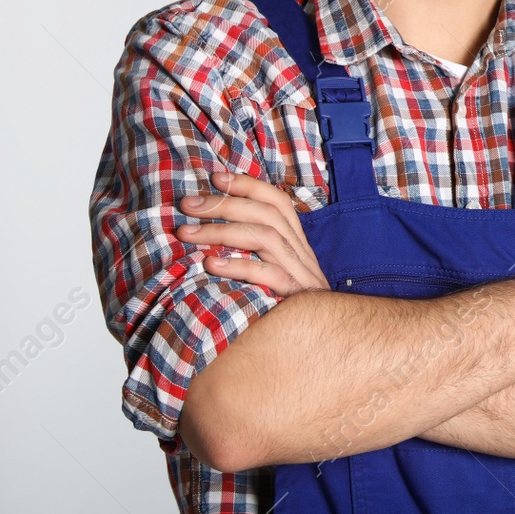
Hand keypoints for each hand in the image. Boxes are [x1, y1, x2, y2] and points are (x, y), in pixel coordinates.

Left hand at [174, 170, 329, 295]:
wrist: (327, 336)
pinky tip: (211, 264)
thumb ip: (256, 252)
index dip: (249, 185)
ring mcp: (299, 272)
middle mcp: (299, 250)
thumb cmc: (291, 304)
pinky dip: (239, 266)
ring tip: (187, 233)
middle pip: (267, 214)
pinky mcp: (295, 295)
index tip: (216, 178)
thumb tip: (214, 231)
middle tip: (188, 205)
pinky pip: (269, 274)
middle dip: (225, 204)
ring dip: (222, 231)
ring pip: (265, 238)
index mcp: (295, 241)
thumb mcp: (278, 270)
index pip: (277, 201)